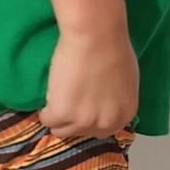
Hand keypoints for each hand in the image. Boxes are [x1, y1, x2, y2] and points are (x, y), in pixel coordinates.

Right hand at [38, 20, 138, 139]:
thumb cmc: (113, 46)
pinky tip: (47, 96)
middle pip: (83, 133)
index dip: (90, 118)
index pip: (104, 130)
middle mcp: (107, 123)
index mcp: (124, 114)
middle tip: (67, 101)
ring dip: (58, 118)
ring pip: (62, 132)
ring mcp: (83, 121)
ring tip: (55, 100)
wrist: (95, 36)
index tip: (81, 108)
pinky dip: (45, 111)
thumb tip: (104, 100)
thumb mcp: (125, 78)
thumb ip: (115, 97)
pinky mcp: (62, 114)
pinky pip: (47, 120)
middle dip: (74, 120)